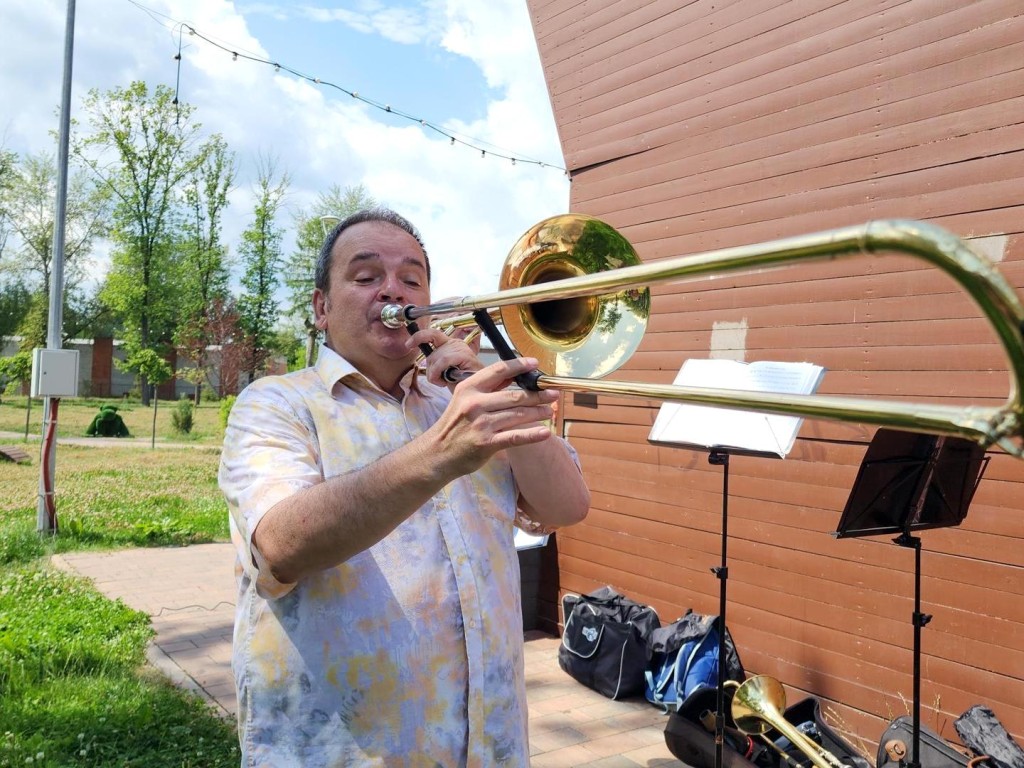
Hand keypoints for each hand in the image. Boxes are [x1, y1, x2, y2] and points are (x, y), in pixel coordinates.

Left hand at [406, 326, 481, 386]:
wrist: (475, 391)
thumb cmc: (460, 382)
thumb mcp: (443, 370)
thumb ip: (435, 361)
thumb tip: (422, 358)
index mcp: (450, 344)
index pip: (432, 334)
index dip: (418, 337)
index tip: (408, 344)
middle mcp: (455, 343)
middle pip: (431, 354)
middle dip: (430, 370)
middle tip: (438, 379)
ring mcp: (461, 348)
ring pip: (435, 358)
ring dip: (435, 375)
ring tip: (444, 381)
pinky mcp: (464, 355)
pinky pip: (442, 362)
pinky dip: (439, 374)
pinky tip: (446, 381)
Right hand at [428, 356, 557, 476]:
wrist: (437, 453)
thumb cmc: (454, 425)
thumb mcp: (463, 400)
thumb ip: (487, 388)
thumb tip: (512, 374)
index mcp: (469, 388)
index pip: (498, 371)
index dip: (519, 366)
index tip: (535, 364)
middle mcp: (475, 404)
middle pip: (514, 395)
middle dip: (537, 394)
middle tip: (553, 393)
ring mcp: (481, 424)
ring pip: (518, 415)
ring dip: (538, 412)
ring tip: (550, 411)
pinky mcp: (487, 443)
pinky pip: (515, 437)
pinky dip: (532, 434)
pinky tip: (545, 432)